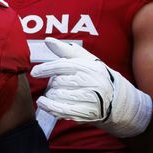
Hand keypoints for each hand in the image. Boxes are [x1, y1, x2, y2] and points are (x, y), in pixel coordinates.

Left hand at [30, 39, 152, 137]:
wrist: (118, 99)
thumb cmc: (96, 76)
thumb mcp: (85, 60)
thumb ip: (65, 50)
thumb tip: (47, 40)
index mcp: (89, 67)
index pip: (63, 66)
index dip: (46, 69)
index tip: (34, 72)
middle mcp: (91, 82)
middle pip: (57, 82)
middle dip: (52, 84)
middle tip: (56, 85)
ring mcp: (90, 98)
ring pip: (57, 96)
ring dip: (51, 95)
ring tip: (56, 94)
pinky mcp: (87, 112)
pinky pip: (62, 110)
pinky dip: (49, 107)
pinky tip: (43, 103)